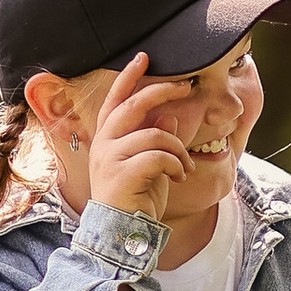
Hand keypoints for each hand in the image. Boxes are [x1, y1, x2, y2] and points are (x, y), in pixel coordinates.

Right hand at [86, 55, 194, 223]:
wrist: (122, 233)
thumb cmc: (136, 198)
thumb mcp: (150, 165)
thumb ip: (155, 140)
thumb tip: (169, 115)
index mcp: (108, 139)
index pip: (116, 100)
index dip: (128, 77)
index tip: (144, 57)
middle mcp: (104, 143)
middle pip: (134, 105)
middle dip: (162, 91)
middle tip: (186, 87)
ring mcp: (110, 157)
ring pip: (155, 133)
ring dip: (179, 149)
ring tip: (184, 166)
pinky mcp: (121, 173)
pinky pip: (158, 155)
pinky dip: (176, 164)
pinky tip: (179, 176)